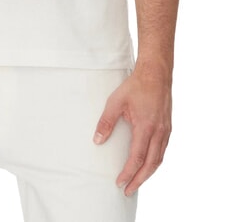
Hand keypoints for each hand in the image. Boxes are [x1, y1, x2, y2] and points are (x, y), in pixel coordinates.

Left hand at [93, 69, 171, 196]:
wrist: (156, 73)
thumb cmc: (135, 86)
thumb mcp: (116, 101)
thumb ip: (106, 122)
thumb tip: (97, 140)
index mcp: (146, 128)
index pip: (137, 158)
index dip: (128, 173)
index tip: (119, 182)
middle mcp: (159, 132)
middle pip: (150, 164)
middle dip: (139, 180)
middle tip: (128, 191)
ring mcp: (165, 130)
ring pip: (159, 159)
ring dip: (148, 173)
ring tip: (137, 181)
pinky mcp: (167, 127)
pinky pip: (163, 150)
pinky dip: (155, 161)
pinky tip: (148, 163)